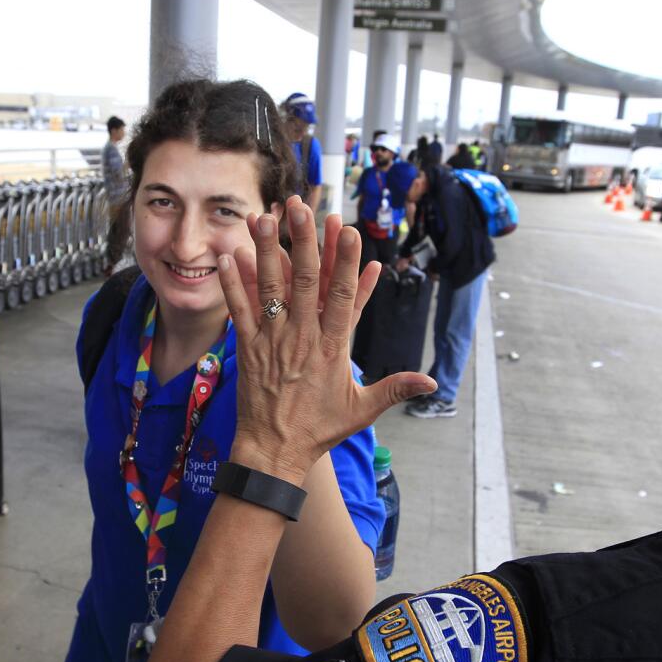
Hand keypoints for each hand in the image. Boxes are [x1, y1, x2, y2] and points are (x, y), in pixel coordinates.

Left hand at [220, 197, 436, 483]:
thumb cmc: (319, 431)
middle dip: (306, 242)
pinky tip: (229, 255)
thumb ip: (395, 389)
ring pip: (270, 289)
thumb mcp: (362, 409)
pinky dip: (233, 283)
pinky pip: (239, 310)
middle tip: (304, 208)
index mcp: (333, 349)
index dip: (346, 263)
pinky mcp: (247, 349)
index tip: (349, 231)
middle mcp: (302, 340)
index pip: (342, 298)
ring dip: (268, 251)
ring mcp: (272, 342)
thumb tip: (431, 383)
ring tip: (266, 217)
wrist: (274, 453)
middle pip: (306, 282)